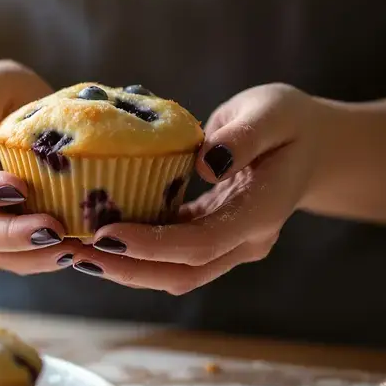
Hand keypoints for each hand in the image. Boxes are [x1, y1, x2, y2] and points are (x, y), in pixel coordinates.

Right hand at [0, 61, 80, 268]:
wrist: (12, 119)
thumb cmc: (3, 96)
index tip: (17, 186)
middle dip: (14, 235)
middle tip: (53, 227)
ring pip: (2, 255)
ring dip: (36, 257)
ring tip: (74, 247)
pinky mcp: (21, 235)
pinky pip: (28, 258)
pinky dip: (51, 259)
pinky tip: (82, 248)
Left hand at [64, 84, 323, 293]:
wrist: (312, 145)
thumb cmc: (289, 122)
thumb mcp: (272, 112)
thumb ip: (243, 137)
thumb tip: (206, 162)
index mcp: (261, 213)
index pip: (201, 243)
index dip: (152, 245)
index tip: (106, 235)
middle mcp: (245, 241)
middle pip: (181, 273)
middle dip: (125, 268)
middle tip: (73, 251)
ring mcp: (229, 246)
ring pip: (172, 273)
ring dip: (123, 266)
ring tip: (72, 248)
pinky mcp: (211, 238)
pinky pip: (169, 255)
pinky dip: (133, 250)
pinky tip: (94, 233)